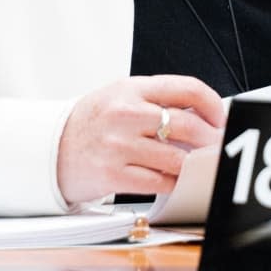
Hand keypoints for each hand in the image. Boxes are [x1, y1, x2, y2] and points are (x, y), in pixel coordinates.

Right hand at [56, 74, 225, 205]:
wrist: (50, 148)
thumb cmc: (92, 122)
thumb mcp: (121, 96)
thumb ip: (157, 101)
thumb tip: (202, 115)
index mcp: (131, 88)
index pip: (186, 88)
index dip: (212, 104)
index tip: (220, 117)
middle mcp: (125, 114)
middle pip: (188, 125)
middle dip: (211, 139)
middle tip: (217, 145)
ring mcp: (119, 145)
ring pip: (178, 158)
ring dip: (193, 164)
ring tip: (194, 163)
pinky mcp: (113, 174)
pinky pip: (160, 182)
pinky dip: (173, 182)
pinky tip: (172, 177)